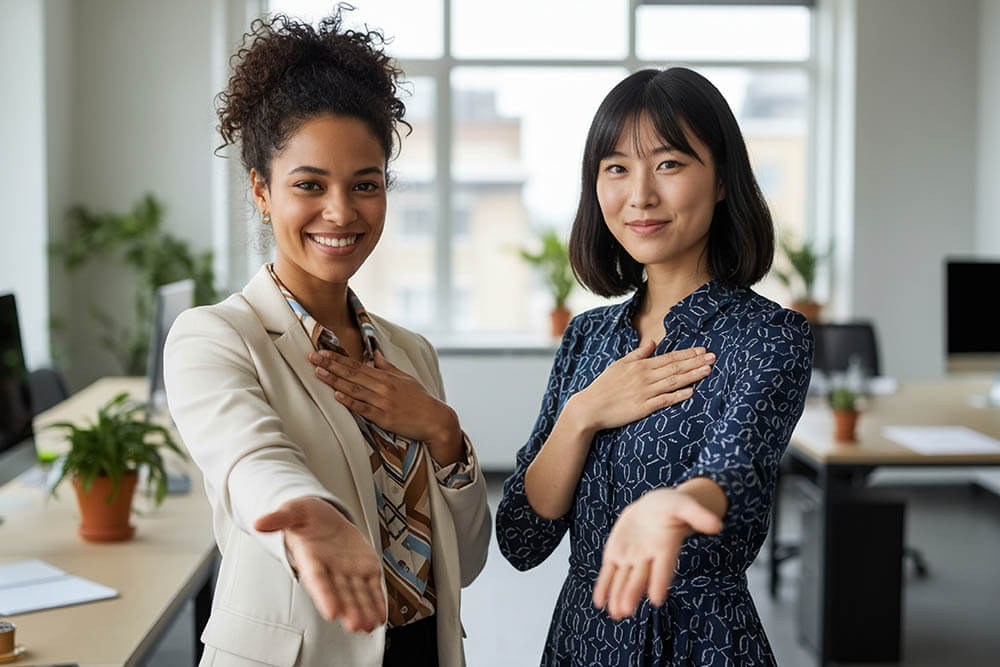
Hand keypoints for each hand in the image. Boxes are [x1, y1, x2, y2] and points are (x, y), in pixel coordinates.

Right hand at [255, 497, 385, 631]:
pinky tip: (380, 616)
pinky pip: (372, 587)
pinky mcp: (365, 568)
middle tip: (355, 625)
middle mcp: (330, 570)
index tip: (332, 612)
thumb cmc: (307, 517)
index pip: (317, 580)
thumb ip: (279, 518)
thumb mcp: (293, 511)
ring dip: (364, 610)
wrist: (324, 517)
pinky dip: (377, 601)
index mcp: (311, 559)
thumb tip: (260, 523)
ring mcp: (348, 571)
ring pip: (357, 594)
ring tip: (370, 625)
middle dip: (348, 610)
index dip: (325, 596)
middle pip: (339, 593)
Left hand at [309, 349, 462, 463]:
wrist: (435, 420)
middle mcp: (383, 387)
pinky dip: (350, 401)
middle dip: (331, 365)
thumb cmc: (421, 399)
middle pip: (352, 374)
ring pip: (354, 389)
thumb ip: (388, 367)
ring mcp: (383, 402)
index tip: (323, 352)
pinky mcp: (384, 418)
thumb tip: (376, 354)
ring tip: (318, 373)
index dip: (339, 358)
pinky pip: (363, 408)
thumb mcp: (406, 378)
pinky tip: (337, 395)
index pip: (358, 365)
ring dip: (335, 380)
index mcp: (387, 377)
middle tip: (313, 357)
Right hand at [571, 342, 714, 432]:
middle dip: (695, 361)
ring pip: (673, 382)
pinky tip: (691, 392)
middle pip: (675, 368)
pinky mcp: (642, 408)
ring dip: (692, 375)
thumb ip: (638, 354)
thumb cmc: (603, 386)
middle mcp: (644, 377)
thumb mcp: (619, 365)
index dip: (687, 354)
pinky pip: (664, 400)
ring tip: (708, 370)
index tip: (702, 349)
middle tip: (713, 356)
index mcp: (639, 366)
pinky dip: (678, 395)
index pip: (668, 357)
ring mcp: (644, 392)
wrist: (589, 407)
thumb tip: (653, 342)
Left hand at [592, 488, 721, 619]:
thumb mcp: (683, 504)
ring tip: (615, 613)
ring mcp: (631, 558)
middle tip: (626, 611)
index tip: (656, 599)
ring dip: (617, 596)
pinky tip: (598, 602)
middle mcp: (648, 558)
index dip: (660, 582)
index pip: (663, 567)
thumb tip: (717, 525)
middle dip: (632, 593)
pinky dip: (603, 586)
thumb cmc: (671, 507)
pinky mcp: (616, 555)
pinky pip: (608, 572)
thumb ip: (698, 515)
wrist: (652, 508)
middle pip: (640, 578)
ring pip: (622, 580)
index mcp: (665, 548)